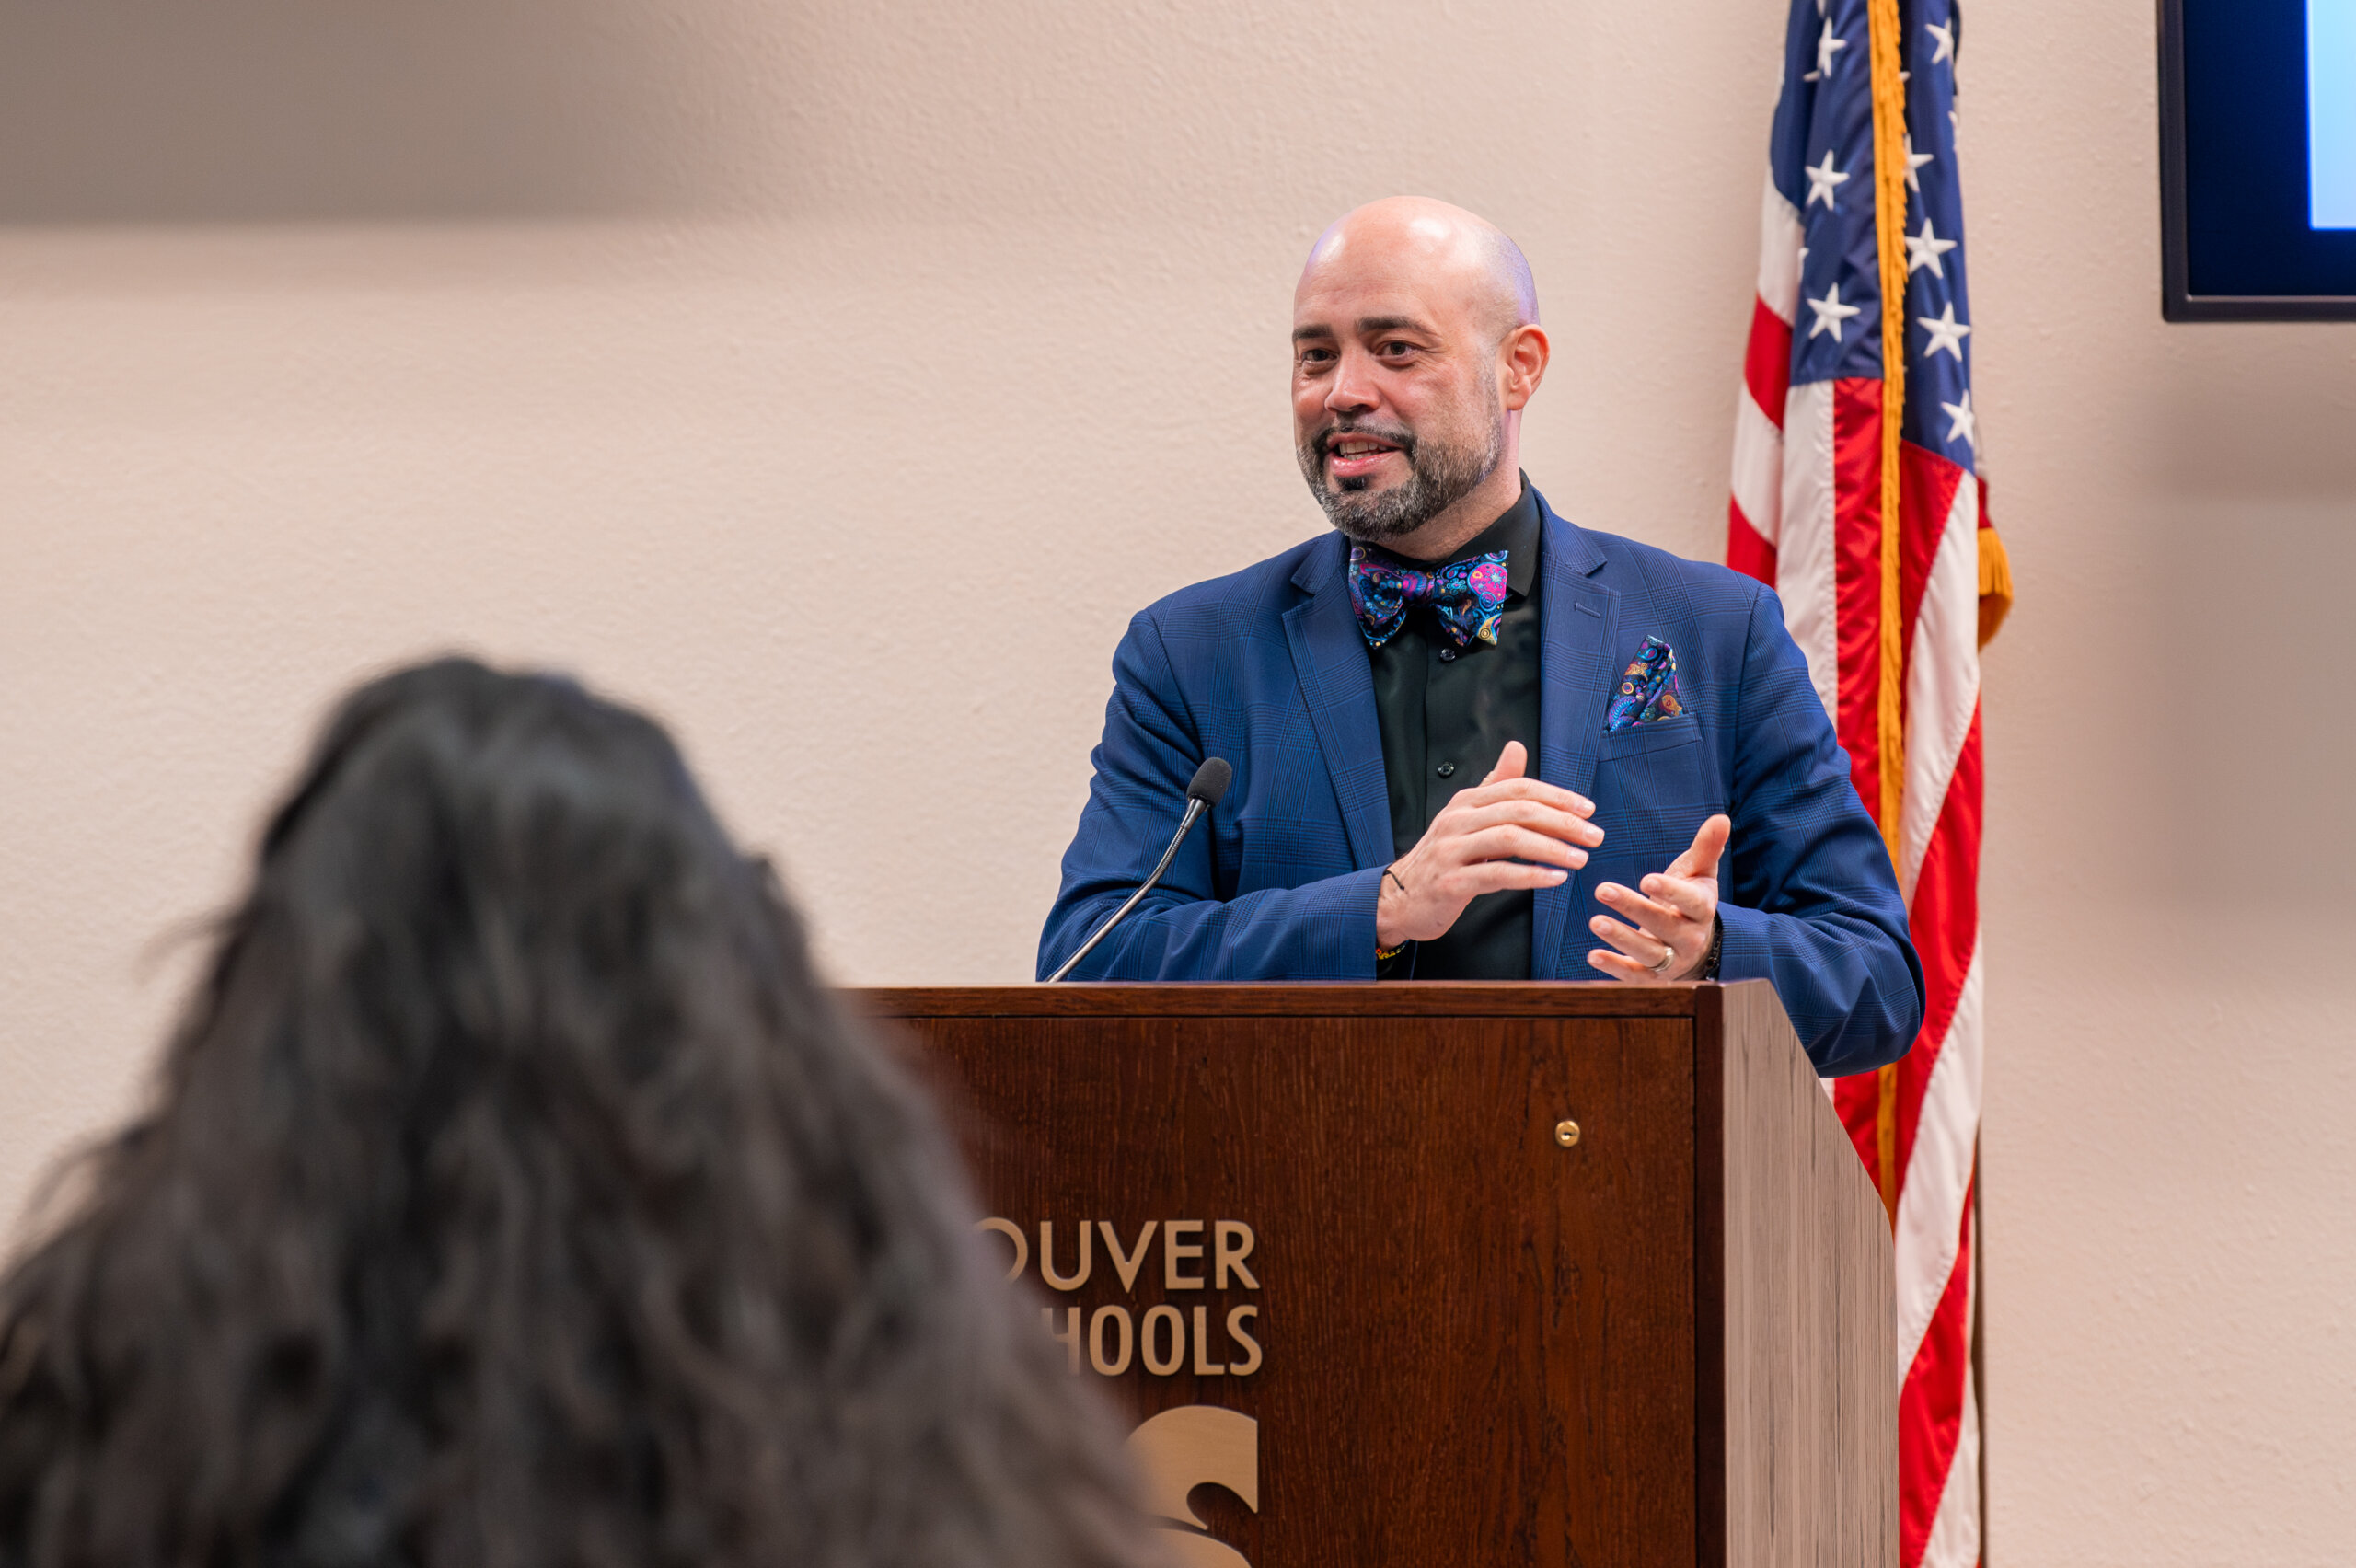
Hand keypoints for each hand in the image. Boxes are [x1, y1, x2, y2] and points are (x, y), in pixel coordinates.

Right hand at [1375, 740, 1603, 948]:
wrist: (1399, 898)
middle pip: (1518, 811)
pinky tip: (1554, 879)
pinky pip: (1497, 875)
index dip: (1557, 797)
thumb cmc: (1443, 858)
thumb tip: (1516, 748)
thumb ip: (1496, 785)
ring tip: (1580, 859)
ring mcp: (1452, 850)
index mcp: (1466, 801)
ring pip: (1510, 839)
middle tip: (1593, 836)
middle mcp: (1457, 820)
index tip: (1588, 810)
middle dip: (1562, 822)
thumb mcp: (1467, 817)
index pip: (1519, 788)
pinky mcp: (1451, 882)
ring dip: (1552, 849)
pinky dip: (1530, 876)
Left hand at [1587, 814, 1729, 981]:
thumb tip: (1721, 818)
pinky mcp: (1654, 977)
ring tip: (1596, 921)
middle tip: (1602, 889)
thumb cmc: (1691, 901)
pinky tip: (1593, 955)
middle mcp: (1690, 938)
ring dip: (1621, 938)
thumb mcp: (1700, 874)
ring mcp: (1672, 960)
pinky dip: (1615, 967)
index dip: (1670, 891)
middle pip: (1664, 925)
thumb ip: (1706, 848)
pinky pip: (1635, 975)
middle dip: (1633, 908)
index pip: (1690, 902)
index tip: (1647, 879)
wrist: (1697, 945)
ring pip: (1648, 952)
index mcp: (1702, 910)